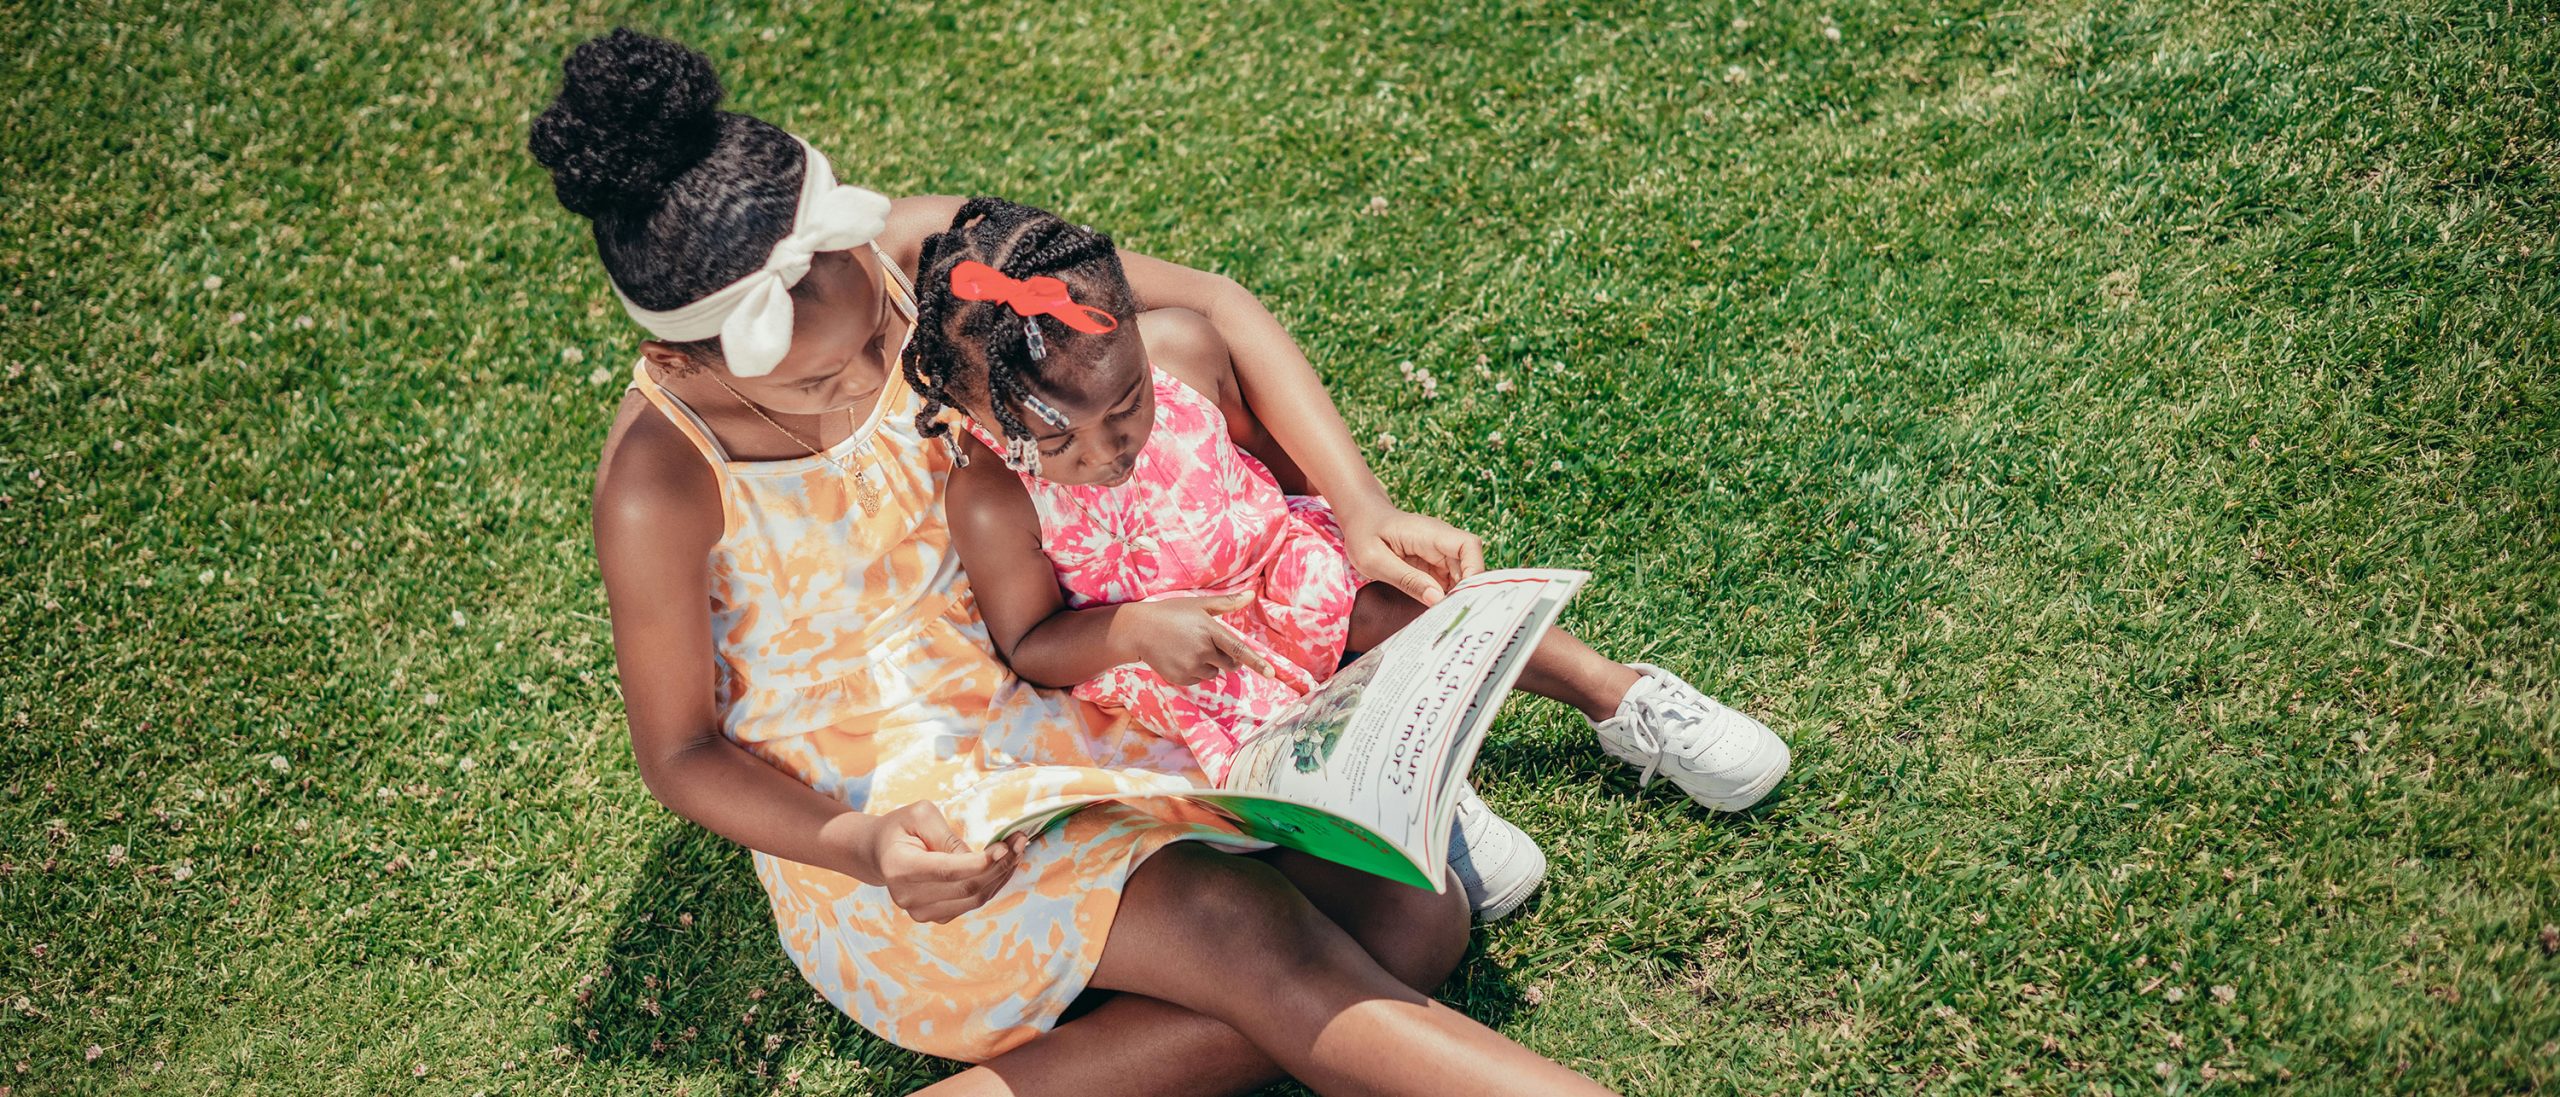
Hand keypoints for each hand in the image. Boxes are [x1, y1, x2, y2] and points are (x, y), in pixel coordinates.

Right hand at [851, 800, 1027, 923]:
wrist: (880, 853)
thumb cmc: (901, 828)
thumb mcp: (920, 815)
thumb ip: (947, 837)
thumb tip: (978, 859)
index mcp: (900, 868)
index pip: (948, 871)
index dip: (981, 862)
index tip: (1005, 847)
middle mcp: (908, 896)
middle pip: (966, 888)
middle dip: (999, 866)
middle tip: (1020, 842)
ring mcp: (920, 912)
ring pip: (974, 899)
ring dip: (1001, 876)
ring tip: (1016, 850)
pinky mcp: (934, 917)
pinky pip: (971, 904)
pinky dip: (991, 885)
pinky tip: (1001, 865)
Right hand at [1121, 591, 1274, 686]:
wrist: (1138, 630)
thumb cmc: (1171, 613)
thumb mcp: (1199, 604)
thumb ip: (1227, 603)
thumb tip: (1251, 595)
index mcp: (1209, 630)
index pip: (1238, 649)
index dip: (1256, 662)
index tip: (1272, 674)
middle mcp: (1202, 650)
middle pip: (1229, 663)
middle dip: (1226, 657)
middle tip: (1208, 644)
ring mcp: (1191, 666)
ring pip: (1214, 672)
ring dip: (1209, 664)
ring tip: (1188, 648)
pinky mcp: (1181, 678)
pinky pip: (1199, 679)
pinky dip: (1195, 671)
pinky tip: (1180, 657)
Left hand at [1341, 508, 1484, 604]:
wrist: (1361, 518)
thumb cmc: (1364, 533)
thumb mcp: (1375, 560)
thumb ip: (1406, 579)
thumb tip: (1437, 599)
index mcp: (1430, 534)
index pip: (1468, 546)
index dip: (1474, 570)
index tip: (1464, 596)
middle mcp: (1441, 541)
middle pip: (1469, 565)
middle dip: (1465, 591)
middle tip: (1452, 617)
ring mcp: (1439, 553)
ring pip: (1461, 576)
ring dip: (1456, 597)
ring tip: (1444, 619)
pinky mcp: (1434, 564)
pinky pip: (1448, 581)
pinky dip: (1445, 597)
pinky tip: (1437, 612)